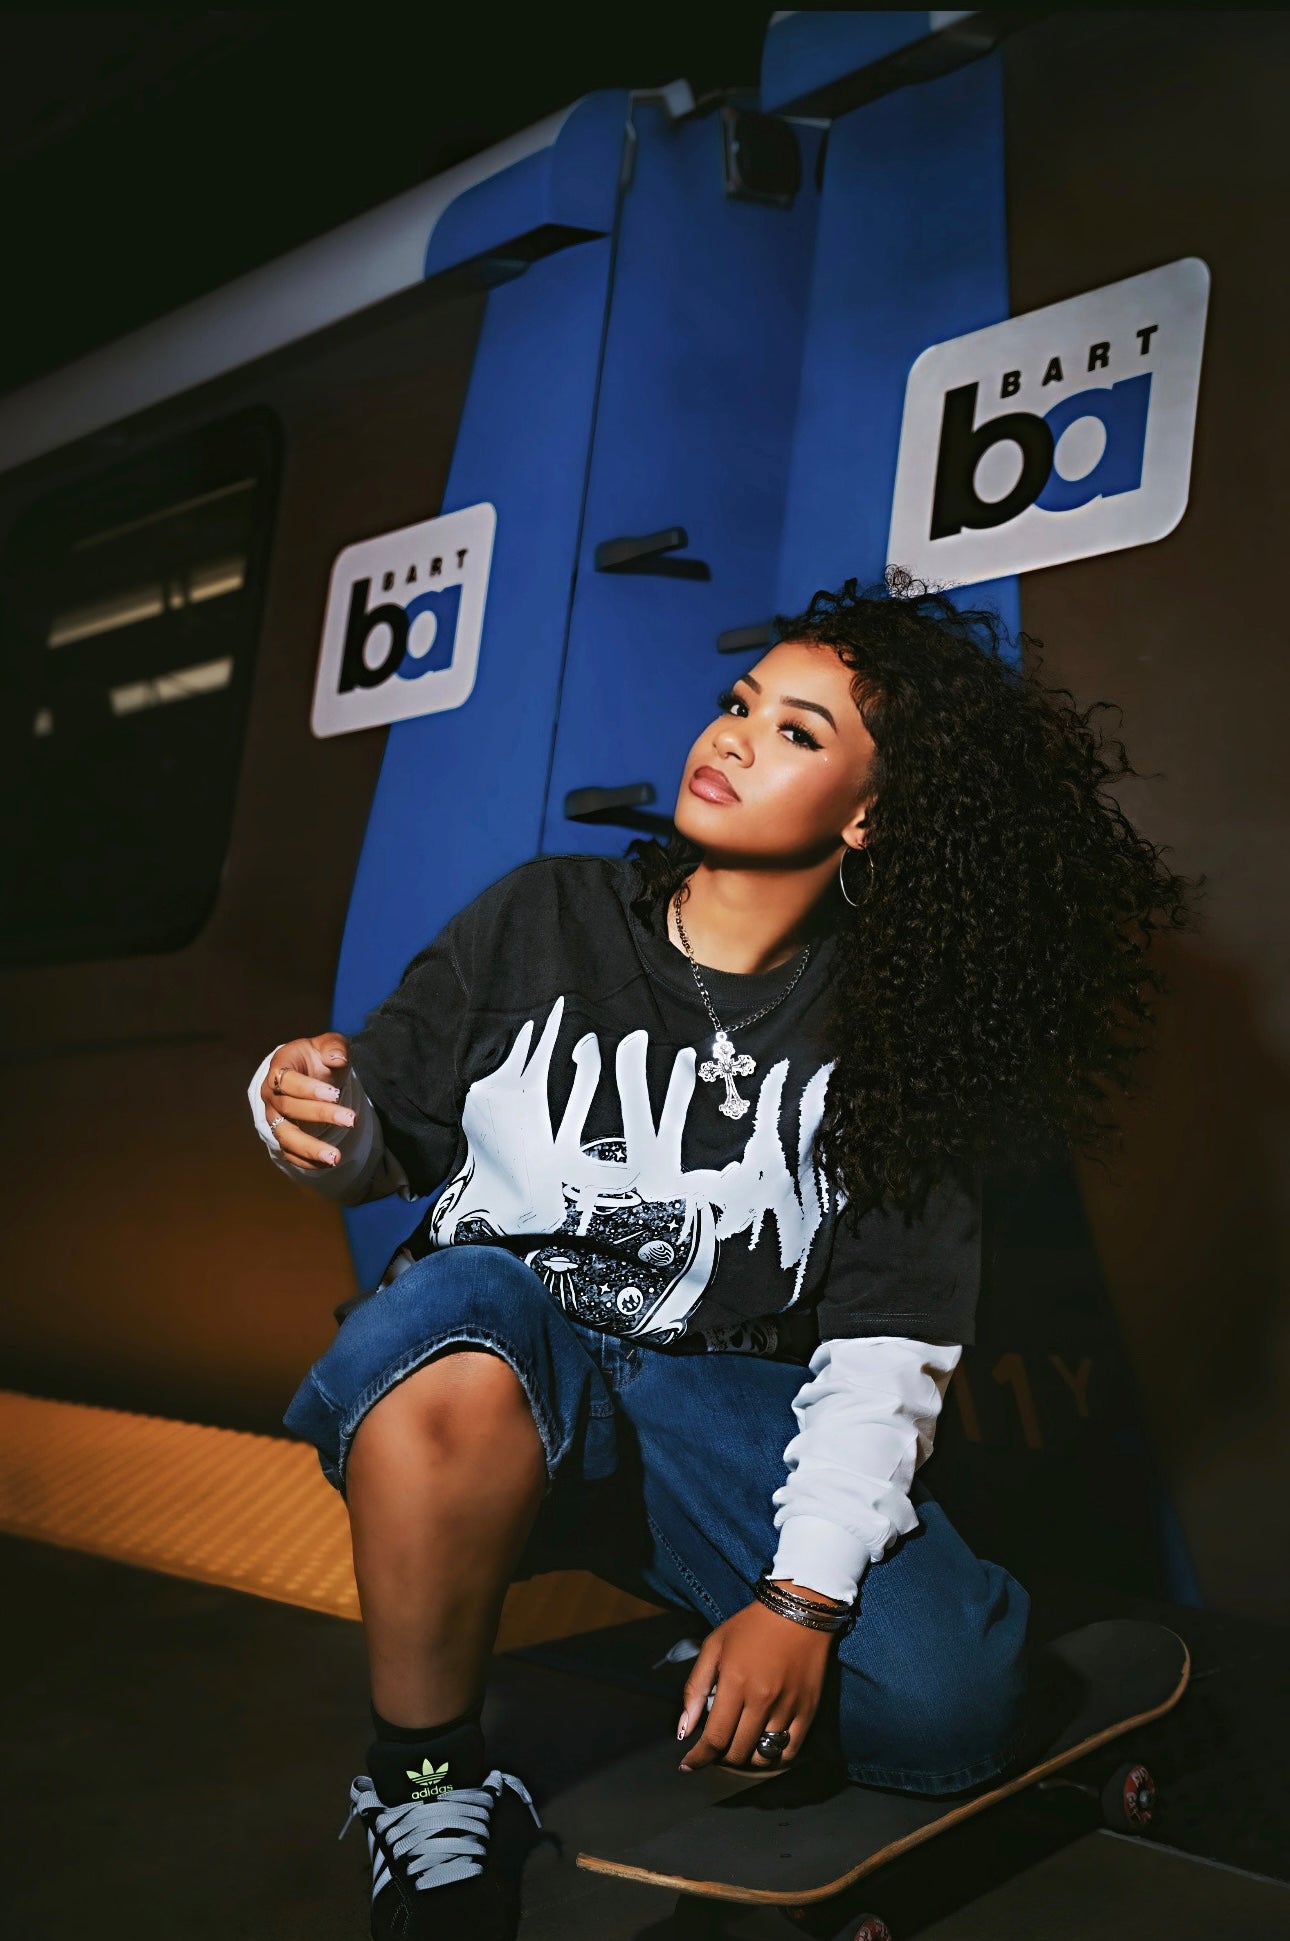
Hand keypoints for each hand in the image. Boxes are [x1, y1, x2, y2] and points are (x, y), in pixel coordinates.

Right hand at [259, 1032, 354, 1171]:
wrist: (310, 1073)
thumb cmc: (319, 1057)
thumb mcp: (329, 1044)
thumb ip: (334, 1047)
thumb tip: (337, 1059)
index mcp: (278, 1068)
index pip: (287, 1081)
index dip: (308, 1089)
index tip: (336, 1094)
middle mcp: (271, 1095)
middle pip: (290, 1109)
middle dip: (321, 1115)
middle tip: (351, 1120)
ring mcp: (275, 1118)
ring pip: (286, 1136)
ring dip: (310, 1148)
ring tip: (336, 1158)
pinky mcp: (283, 1136)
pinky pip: (290, 1153)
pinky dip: (307, 1161)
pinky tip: (329, 1164)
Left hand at [676, 1592, 836, 1771]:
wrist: (798, 1609)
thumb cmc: (751, 1626)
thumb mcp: (714, 1646)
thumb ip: (695, 1688)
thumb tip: (684, 1730)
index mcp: (735, 1683)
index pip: (715, 1738)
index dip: (699, 1758)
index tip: (689, 1765)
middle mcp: (761, 1700)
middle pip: (738, 1752)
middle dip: (721, 1758)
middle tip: (716, 1750)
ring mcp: (787, 1707)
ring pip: (763, 1756)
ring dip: (747, 1759)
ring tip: (740, 1748)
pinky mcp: (808, 1710)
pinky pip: (790, 1750)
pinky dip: (775, 1756)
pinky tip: (765, 1747)